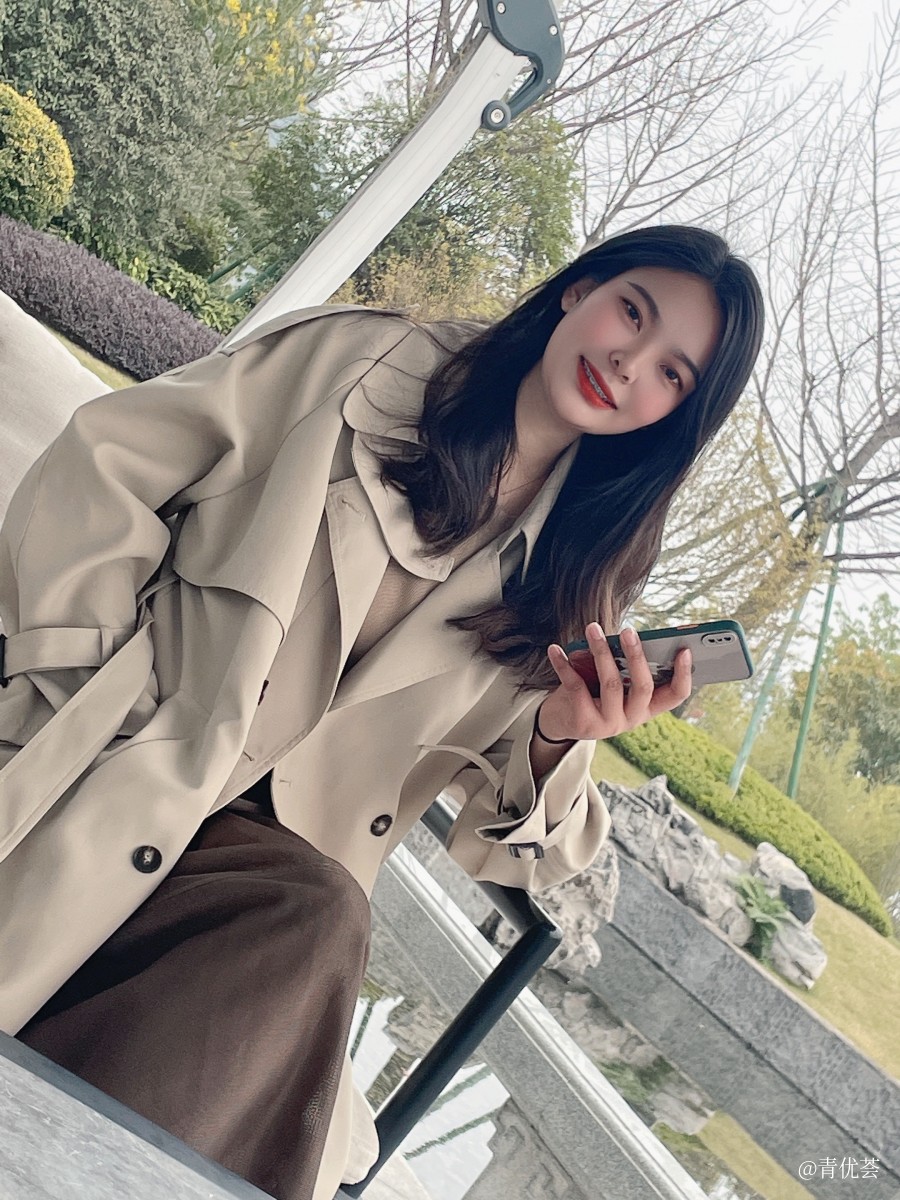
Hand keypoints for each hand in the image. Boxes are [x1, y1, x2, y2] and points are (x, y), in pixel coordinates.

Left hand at [537, 622, 691, 742]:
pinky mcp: (584, 722)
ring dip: (601, 652)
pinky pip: (576, 687)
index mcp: (646, 707)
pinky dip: (564, 665)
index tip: (684, 650)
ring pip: (611, 684)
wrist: (560, 722)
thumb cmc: (591, 693)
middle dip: (637, 656)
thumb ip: (621, 666)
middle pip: (643, 687)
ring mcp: (609, 724)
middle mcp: (632, 719)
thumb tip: (621, 637)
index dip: (684, 675)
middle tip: (629, 631)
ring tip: (593, 629)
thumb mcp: (612, 682)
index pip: (676, 695)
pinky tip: (556, 649)